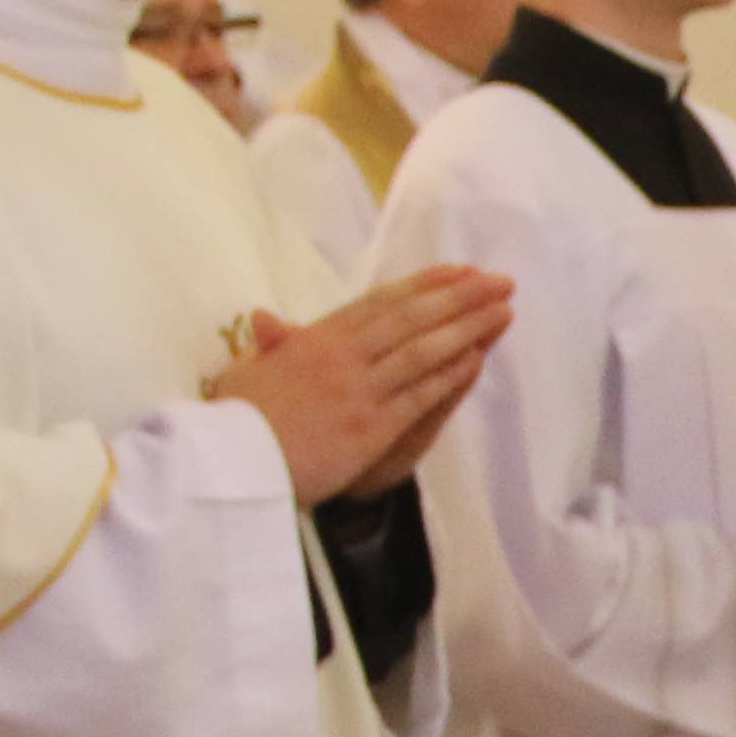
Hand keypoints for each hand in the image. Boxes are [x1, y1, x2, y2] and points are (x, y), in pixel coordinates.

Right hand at [213, 264, 511, 501]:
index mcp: (313, 340)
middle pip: (410, 318)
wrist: (232, 465)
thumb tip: (265, 317)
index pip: (380, 303)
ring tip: (503, 311)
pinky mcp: (369, 428)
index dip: (424, 285)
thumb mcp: (246, 371)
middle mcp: (340, 357)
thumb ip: (269, 344)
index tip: (458, 272)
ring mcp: (358, 391)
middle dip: (459, 297)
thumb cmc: (235, 419)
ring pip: (421, 350)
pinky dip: (449, 375)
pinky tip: (477, 358)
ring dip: (467, 328)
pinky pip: (418, 395)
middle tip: (499, 281)